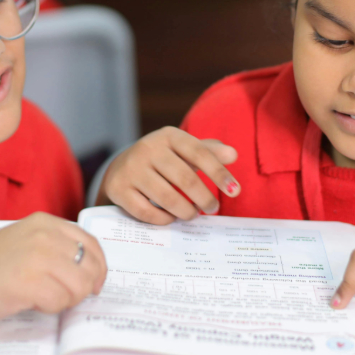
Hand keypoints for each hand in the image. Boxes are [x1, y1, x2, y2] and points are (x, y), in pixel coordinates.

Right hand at [0, 212, 106, 325]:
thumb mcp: (23, 243)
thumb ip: (53, 248)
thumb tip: (89, 270)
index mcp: (45, 222)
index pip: (91, 244)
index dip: (98, 268)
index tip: (94, 284)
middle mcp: (44, 235)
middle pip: (90, 267)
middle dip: (83, 288)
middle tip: (62, 296)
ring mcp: (36, 256)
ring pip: (79, 286)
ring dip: (66, 299)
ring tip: (42, 298)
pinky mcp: (27, 281)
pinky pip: (60, 301)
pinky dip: (50, 308)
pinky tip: (30, 303)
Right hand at [101, 127, 239, 224]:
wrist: (122, 166)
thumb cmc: (164, 159)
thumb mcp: (184, 150)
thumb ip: (209, 152)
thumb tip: (233, 154)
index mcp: (169, 135)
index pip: (200, 153)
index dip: (219, 173)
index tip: (235, 191)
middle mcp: (148, 148)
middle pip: (185, 179)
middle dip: (204, 198)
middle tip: (213, 208)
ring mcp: (131, 169)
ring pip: (166, 198)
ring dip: (186, 211)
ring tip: (193, 214)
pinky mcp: (119, 189)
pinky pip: (146, 211)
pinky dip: (163, 219)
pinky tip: (172, 218)